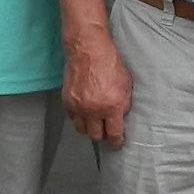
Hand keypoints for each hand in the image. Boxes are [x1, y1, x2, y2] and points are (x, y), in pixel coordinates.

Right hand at [63, 28, 133, 147]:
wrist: (88, 50)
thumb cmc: (110, 64)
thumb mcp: (126, 85)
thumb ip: (123, 104)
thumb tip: (120, 117)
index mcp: (112, 106)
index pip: (114, 134)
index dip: (116, 142)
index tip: (117, 143)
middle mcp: (94, 110)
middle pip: (96, 136)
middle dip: (102, 136)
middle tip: (105, 132)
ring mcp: (79, 107)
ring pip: (82, 130)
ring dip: (89, 128)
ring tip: (94, 122)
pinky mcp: (67, 102)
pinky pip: (72, 118)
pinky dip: (78, 118)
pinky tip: (84, 112)